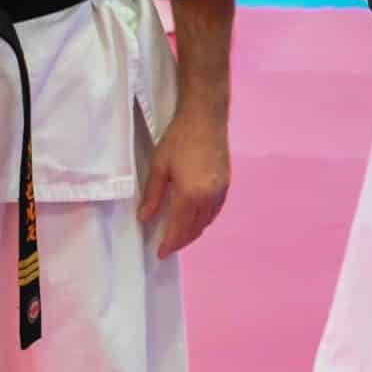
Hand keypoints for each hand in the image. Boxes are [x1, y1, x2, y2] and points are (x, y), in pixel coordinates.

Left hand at [137, 108, 229, 258]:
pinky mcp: (226, 183)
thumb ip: (153, 196)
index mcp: (190, 195)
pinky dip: (204, 220)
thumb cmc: (178, 139)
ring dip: (193, 232)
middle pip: (195, 229)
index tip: (160, 254)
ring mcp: (221, 191)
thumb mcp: (159, 166)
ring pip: (207, 222)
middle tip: (168, 247)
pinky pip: (215, 211)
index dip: (170, 244)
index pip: (179, 229)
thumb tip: (144, 219)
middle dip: (181, 241)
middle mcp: (209, 198)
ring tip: (179, 235)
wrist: (205, 118)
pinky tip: (196, 218)